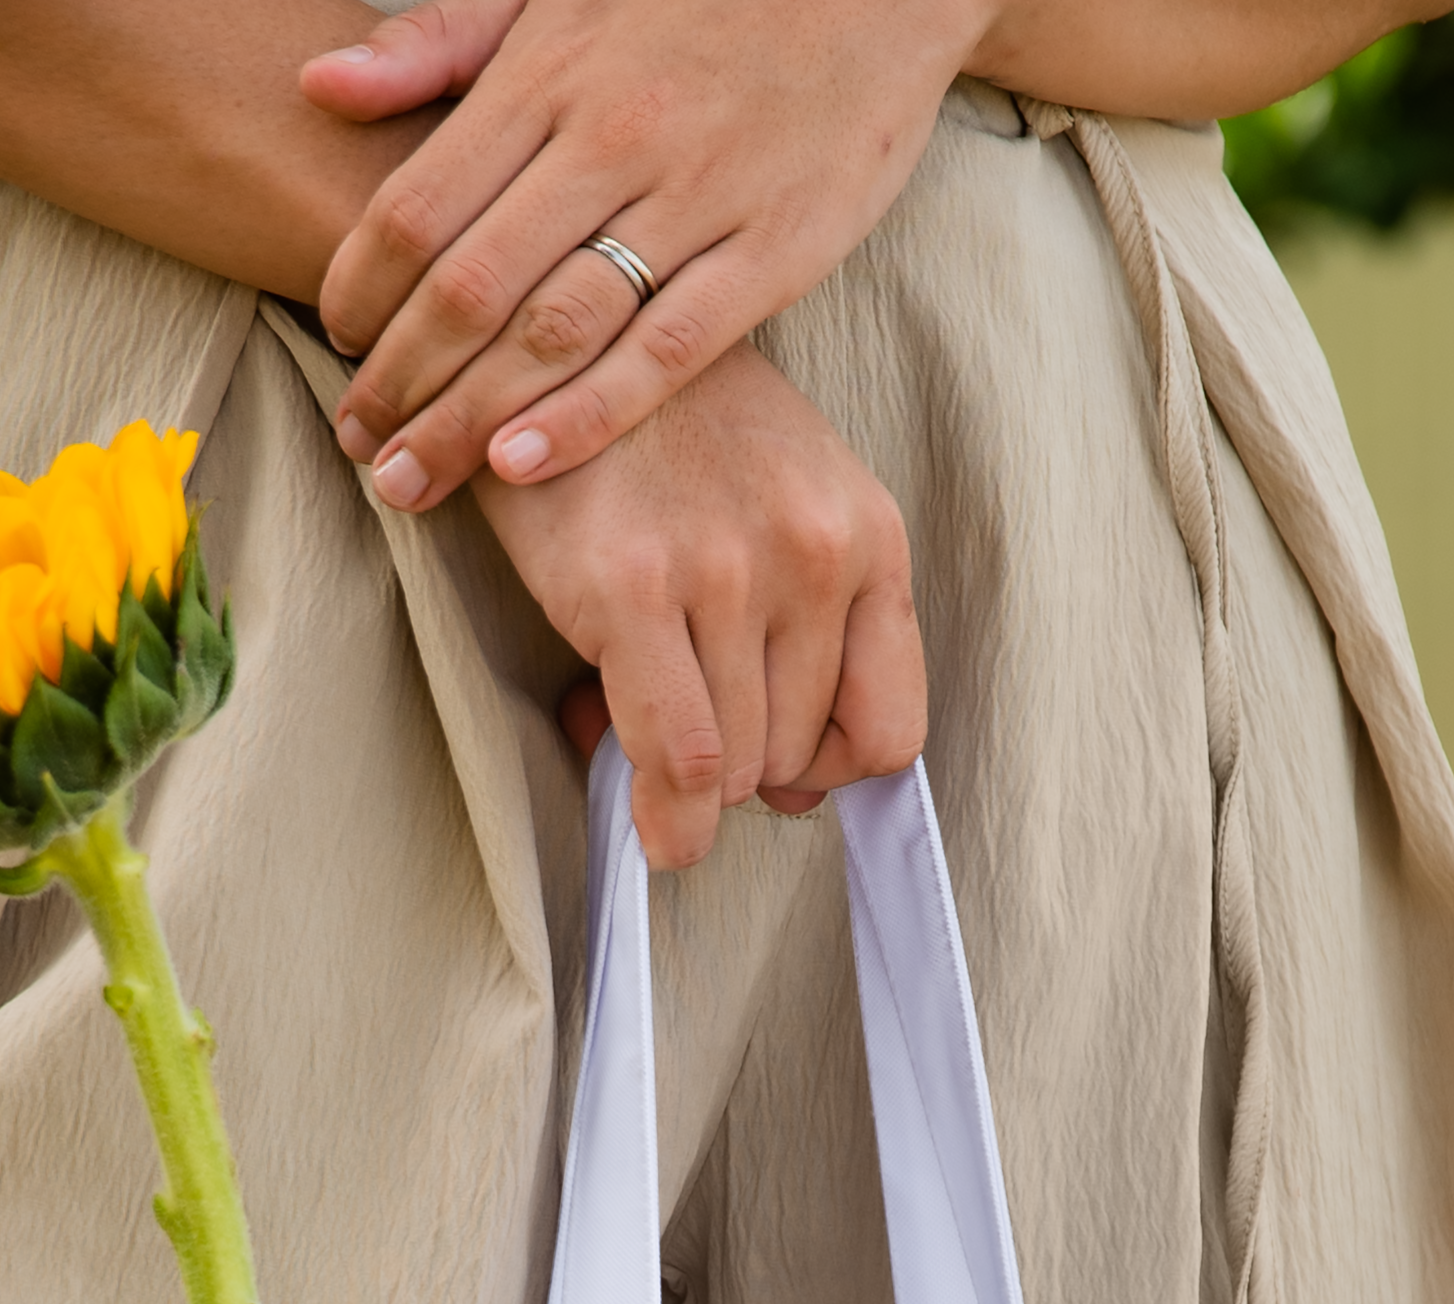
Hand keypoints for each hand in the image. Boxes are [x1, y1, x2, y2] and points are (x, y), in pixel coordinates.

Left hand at [303, 0, 984, 514]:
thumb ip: (441, 43)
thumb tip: (319, 86)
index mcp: (549, 71)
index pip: (419, 202)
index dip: (361, 288)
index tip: (336, 343)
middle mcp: (612, 136)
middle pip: (471, 285)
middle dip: (399, 380)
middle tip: (357, 445)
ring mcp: (696, 197)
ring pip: (554, 330)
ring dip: (469, 419)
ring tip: (412, 482)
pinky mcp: (774, 251)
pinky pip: (665, 352)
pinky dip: (588, 414)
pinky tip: (522, 467)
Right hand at [469, 340, 923, 868]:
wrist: (561, 336)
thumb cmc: (671, 437)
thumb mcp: (781, 509)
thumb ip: (810, 637)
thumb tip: (796, 799)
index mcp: (865, 534)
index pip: (892, 730)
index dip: (831, 768)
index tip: (778, 755)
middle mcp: (812, 551)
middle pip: (800, 758)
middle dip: (739, 764)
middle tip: (677, 712)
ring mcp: (726, 569)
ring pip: (738, 771)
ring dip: (686, 777)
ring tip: (635, 705)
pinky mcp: (633, 587)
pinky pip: (680, 759)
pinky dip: (667, 816)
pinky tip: (649, 818)